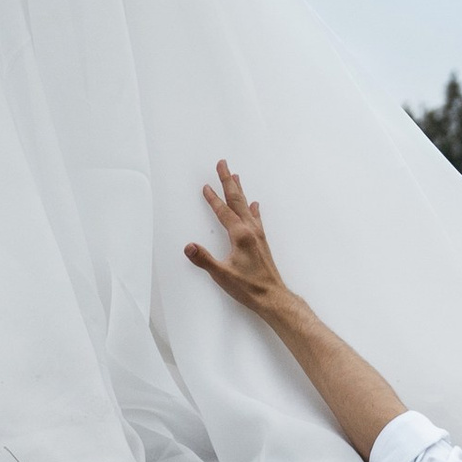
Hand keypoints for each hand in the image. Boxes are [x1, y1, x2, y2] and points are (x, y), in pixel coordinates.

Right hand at [184, 162, 293, 318]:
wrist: (273, 297)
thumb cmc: (249, 288)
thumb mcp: (222, 275)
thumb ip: (204, 259)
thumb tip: (189, 247)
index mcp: (240, 236)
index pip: (223, 212)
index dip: (213, 199)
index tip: (205, 186)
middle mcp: (251, 231)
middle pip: (237, 201)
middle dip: (228, 181)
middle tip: (223, 164)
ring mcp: (258, 236)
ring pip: (246, 207)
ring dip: (240, 190)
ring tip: (236, 176)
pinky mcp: (261, 243)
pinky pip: (256, 219)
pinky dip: (253, 209)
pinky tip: (254, 205)